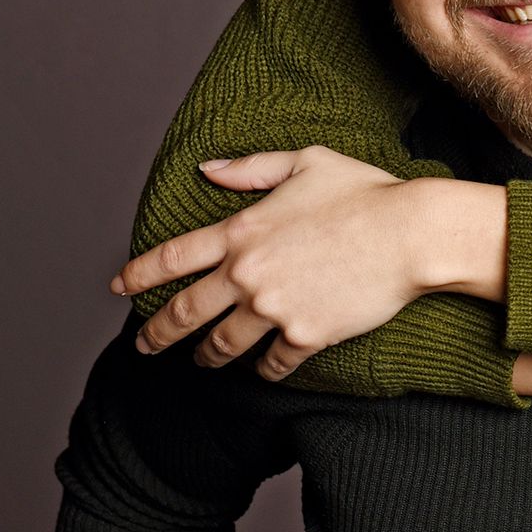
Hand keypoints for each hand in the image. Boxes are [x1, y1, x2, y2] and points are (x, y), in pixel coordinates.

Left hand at [111, 148, 507, 379]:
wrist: (412, 235)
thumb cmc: (365, 192)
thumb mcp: (305, 162)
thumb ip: (251, 167)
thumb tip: (208, 168)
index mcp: (241, 230)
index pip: (171, 258)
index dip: (138, 275)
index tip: (118, 289)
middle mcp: (247, 274)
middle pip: (183, 312)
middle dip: (156, 333)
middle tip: (145, 346)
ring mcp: (274, 309)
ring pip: (222, 344)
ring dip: (208, 356)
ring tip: (204, 361)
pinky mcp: (305, 335)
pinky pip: (272, 363)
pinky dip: (264, 369)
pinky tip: (262, 369)